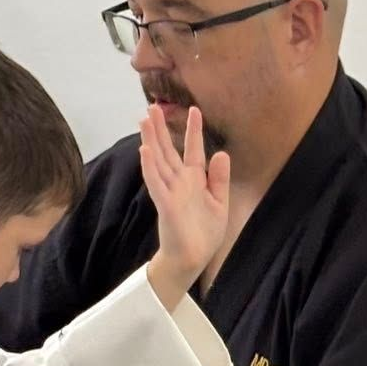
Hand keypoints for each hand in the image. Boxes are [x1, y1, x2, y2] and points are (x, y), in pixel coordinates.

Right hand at [142, 105, 229, 306]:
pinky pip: (156, 183)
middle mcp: (180, 182)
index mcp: (194, 181)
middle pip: (168, 150)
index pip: (192, 150)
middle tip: (152, 106)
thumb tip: (222, 154)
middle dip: (161, 129)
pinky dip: (150, 167)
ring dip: (151, 140)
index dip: (193, 130)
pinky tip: (145, 150)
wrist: (193, 259)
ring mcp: (170, 192)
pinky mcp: (165, 205)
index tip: (194, 109)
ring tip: (144, 120)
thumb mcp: (219, 203)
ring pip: (158, 161)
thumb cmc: (204, 234)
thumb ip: (219, 179)